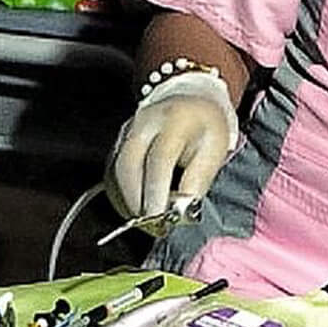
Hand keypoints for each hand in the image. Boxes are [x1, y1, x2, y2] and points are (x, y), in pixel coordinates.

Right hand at [107, 72, 237, 219]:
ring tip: (148, 221)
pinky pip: (112, 174)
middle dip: (138, 202)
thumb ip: (198, 181)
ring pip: (116, 172)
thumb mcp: (215, 151)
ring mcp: (127, 131)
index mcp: (174, 121)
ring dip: (128, 202)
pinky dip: (122, 196)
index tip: (160, 218)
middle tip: (154, 226)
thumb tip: (182, 212)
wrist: (190, 100)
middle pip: (129, 166)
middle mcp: (144, 123)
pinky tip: (137, 208)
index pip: (159, 158)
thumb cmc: (205, 127)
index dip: (157, 191)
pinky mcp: (118, 143)